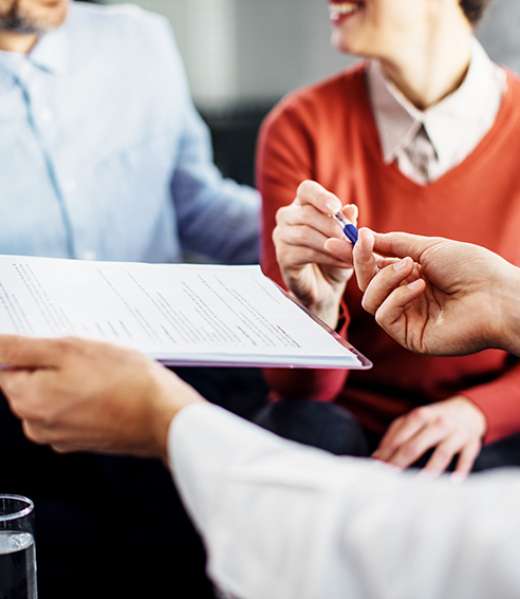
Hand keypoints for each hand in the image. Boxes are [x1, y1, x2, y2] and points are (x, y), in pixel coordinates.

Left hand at [0, 336, 202, 459]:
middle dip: (54, 364)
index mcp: (27, 400)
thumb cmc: (126, 383)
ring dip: (72, 379)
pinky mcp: (83, 439)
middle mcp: (36, 425)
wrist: (164, 417)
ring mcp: (60, 436)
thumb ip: (22, 348)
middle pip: (31, 381)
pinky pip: (73, 409)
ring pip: (55, 394)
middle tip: (86, 355)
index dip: (32, 348)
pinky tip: (109, 387)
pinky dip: (85, 396)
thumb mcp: (71, 350)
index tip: (58, 343)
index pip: (7, 365)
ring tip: (103, 371)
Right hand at [273, 180, 357, 327]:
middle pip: (306, 213)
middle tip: (352, 238)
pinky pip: (304, 253)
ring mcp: (281, 237)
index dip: (320, 196)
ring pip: (304, 233)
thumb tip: (351, 208)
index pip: (307, 190)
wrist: (326, 288)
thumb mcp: (346, 239)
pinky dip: (327, 258)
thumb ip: (347, 223)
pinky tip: (343, 263)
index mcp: (303, 204)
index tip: (336, 208)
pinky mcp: (282, 257)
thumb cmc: (335, 257)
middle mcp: (287, 217)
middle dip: (332, 226)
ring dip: (331, 244)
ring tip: (351, 254)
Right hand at [338, 229, 519, 355]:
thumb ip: (394, 244)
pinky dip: (397, 297)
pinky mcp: (409, 336)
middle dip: (362, 263)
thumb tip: (364, 236)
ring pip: (370, 300)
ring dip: (385, 279)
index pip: (374, 268)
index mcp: (410, 276)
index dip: (358, 255)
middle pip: (366, 284)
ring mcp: (406, 318)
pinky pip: (384, 316)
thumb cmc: (472, 268)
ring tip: (411, 268)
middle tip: (365, 244)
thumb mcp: (428, 247)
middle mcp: (405, 297)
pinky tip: (420, 287)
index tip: (344, 240)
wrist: (497, 296)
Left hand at [373, 397, 486, 476]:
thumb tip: (376, 457)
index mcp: (420, 416)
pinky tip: (453, 482)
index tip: (377, 468)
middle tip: (391, 478)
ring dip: (430, 469)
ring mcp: (456, 433)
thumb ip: (395, 435)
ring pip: (442, 453)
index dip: (387, 453)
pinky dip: (461, 470)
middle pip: (416, 445)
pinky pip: (466, 458)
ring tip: (419, 484)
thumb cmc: (433, 419)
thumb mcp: (414, 420)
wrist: (467, 411)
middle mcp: (438, 423)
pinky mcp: (471, 443)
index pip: (400, 437)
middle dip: (401, 462)